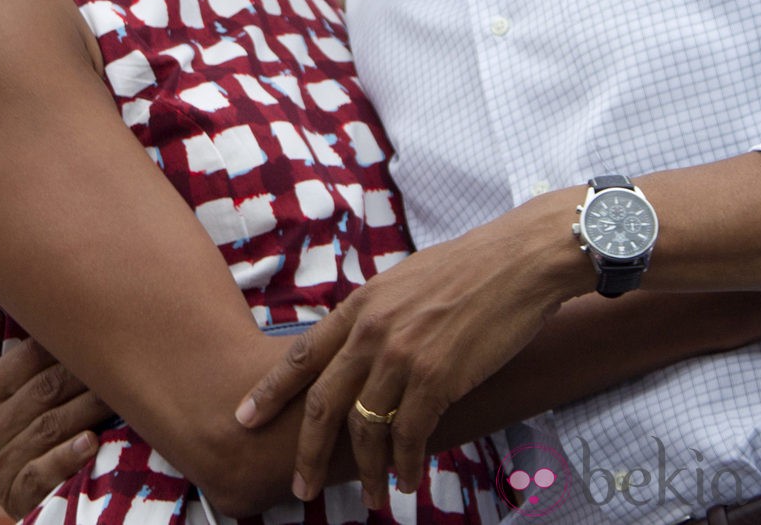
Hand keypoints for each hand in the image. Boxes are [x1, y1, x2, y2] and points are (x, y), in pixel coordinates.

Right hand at [0, 310, 111, 517]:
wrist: (25, 487)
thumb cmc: (22, 420)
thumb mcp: (1, 386)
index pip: (25, 356)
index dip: (64, 340)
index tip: (100, 325)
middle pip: (45, 389)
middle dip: (86, 372)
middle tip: (124, 356)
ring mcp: (1, 464)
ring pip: (50, 426)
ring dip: (89, 408)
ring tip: (121, 396)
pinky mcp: (18, 494)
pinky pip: (43, 471)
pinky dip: (68, 455)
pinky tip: (92, 443)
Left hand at [236, 199, 581, 507]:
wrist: (515, 263)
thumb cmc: (466, 269)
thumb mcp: (402, 281)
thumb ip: (374, 314)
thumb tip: (357, 343)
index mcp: (360, 305)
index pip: (302, 355)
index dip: (270, 390)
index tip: (245, 416)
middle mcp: (372, 331)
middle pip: (324, 404)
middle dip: (307, 453)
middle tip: (300, 488)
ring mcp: (402, 355)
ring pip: (366, 429)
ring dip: (366, 471)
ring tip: (370, 498)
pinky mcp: (437, 377)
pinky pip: (410, 435)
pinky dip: (405, 464)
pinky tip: (407, 479)